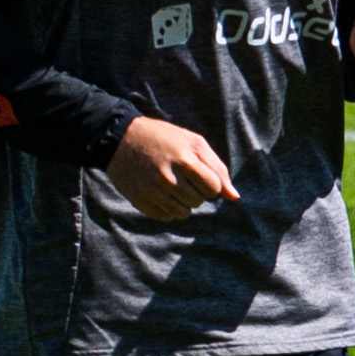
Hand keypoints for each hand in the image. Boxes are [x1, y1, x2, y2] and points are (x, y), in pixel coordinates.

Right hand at [107, 117, 238, 220]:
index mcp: (184, 160)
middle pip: (198, 201)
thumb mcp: (194, 143)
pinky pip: (165, 217)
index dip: (212, 184)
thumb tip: (234, 197)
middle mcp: (167, 178)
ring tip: (173, 184)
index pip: (213, 188)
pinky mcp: (139, 201)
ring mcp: (151, 192)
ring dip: (183, 202)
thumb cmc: (164, 138)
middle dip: (197, 191)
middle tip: (183, 176)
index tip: (201, 175)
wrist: (120, 138)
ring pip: (183, 213)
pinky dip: (168, 208)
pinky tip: (161, 193)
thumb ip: (218, 169)